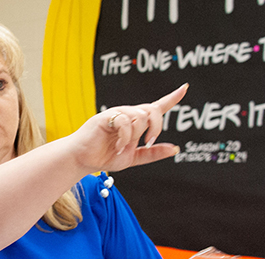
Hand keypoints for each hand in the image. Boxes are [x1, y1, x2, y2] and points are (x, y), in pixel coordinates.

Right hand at [70, 83, 187, 173]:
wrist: (83, 161)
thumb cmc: (103, 157)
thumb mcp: (133, 158)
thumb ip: (152, 153)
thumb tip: (174, 149)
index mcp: (135, 123)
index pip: (157, 107)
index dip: (172, 98)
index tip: (184, 88)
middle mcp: (128, 115)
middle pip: (152, 110)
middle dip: (156, 127)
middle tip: (148, 141)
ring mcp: (117, 114)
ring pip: (140, 116)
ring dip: (135, 136)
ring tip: (121, 148)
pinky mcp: (106, 117)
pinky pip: (125, 121)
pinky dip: (125, 137)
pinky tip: (116, 146)